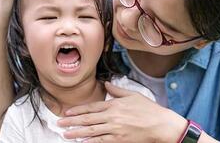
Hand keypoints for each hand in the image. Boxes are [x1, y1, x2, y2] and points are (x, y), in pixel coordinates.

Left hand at [58, 82, 187, 142]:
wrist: (161, 125)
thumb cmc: (149, 110)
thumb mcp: (133, 95)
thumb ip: (117, 90)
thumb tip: (106, 83)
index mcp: (114, 105)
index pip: (92, 107)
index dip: (78, 110)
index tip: (67, 112)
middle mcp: (112, 117)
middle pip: (88, 119)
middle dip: (71, 121)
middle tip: (59, 123)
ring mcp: (115, 129)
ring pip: (91, 131)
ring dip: (76, 132)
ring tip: (65, 134)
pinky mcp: (119, 140)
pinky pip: (101, 141)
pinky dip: (90, 141)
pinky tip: (81, 142)